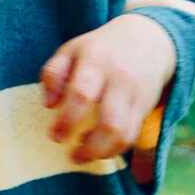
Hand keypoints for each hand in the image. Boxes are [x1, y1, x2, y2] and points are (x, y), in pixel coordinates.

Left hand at [39, 13, 176, 162]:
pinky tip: (100, 148)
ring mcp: (136, 95)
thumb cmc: (98, 49)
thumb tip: (48, 105)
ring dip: (103, 151)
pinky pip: (133, 135)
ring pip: (125, 133)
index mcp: (95, 61)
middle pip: (109, 121)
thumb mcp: (71, 50)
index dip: (67, 120)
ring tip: (83, 155)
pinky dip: (116, 149)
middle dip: (89, 146)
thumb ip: (53, 74)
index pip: (82, 94)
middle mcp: (119, 79)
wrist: (146, 40)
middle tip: (71, 155)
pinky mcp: (145, 108)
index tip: (54, 136)